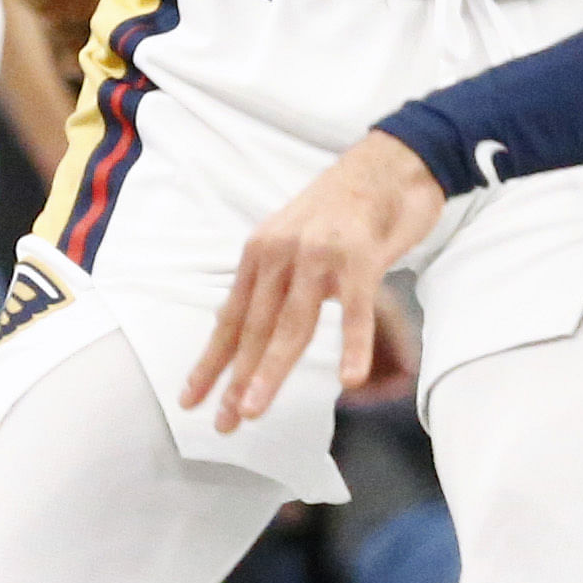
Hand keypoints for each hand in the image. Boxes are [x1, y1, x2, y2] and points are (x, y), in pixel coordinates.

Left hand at [196, 135, 448, 431]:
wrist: (391, 160)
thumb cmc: (346, 205)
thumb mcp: (294, 237)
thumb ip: (273, 278)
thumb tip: (242, 321)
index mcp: (262, 252)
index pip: (232, 317)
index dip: (211, 361)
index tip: (191, 400)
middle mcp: (282, 252)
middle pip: (255, 327)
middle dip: (237, 379)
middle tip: (225, 423)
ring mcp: (320, 254)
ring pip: (293, 323)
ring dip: (272, 369)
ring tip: (256, 409)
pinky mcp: (362, 256)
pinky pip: (355, 309)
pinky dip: (352, 344)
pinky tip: (348, 378)